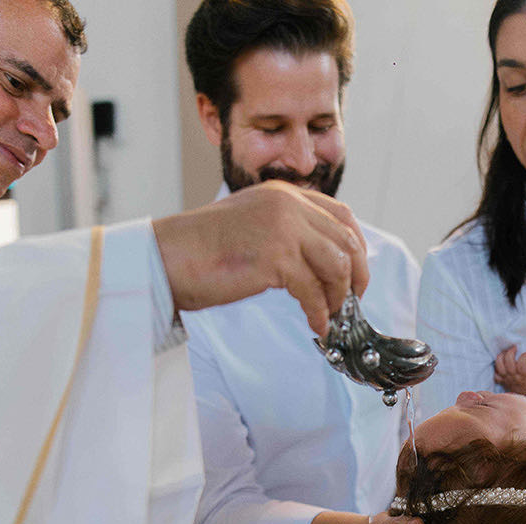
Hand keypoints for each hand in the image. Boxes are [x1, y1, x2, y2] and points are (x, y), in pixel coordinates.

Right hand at [151, 180, 368, 335]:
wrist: (167, 256)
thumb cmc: (202, 249)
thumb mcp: (252, 223)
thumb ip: (286, 231)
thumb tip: (320, 263)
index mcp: (284, 195)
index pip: (341, 215)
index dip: (357, 246)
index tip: (357, 272)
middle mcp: (288, 205)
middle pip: (346, 240)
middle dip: (357, 275)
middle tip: (352, 301)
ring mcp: (283, 229)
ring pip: (337, 265)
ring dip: (339, 296)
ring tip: (332, 315)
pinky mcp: (275, 258)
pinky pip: (313, 291)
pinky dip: (319, 312)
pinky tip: (316, 325)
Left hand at [493, 345, 525, 394]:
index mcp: (524, 377)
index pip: (522, 364)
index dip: (524, 356)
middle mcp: (514, 377)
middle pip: (508, 363)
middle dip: (511, 353)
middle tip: (515, 347)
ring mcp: (506, 379)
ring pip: (499, 366)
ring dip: (501, 357)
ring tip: (506, 352)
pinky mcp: (502, 382)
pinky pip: (495, 374)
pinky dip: (496, 368)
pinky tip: (501, 363)